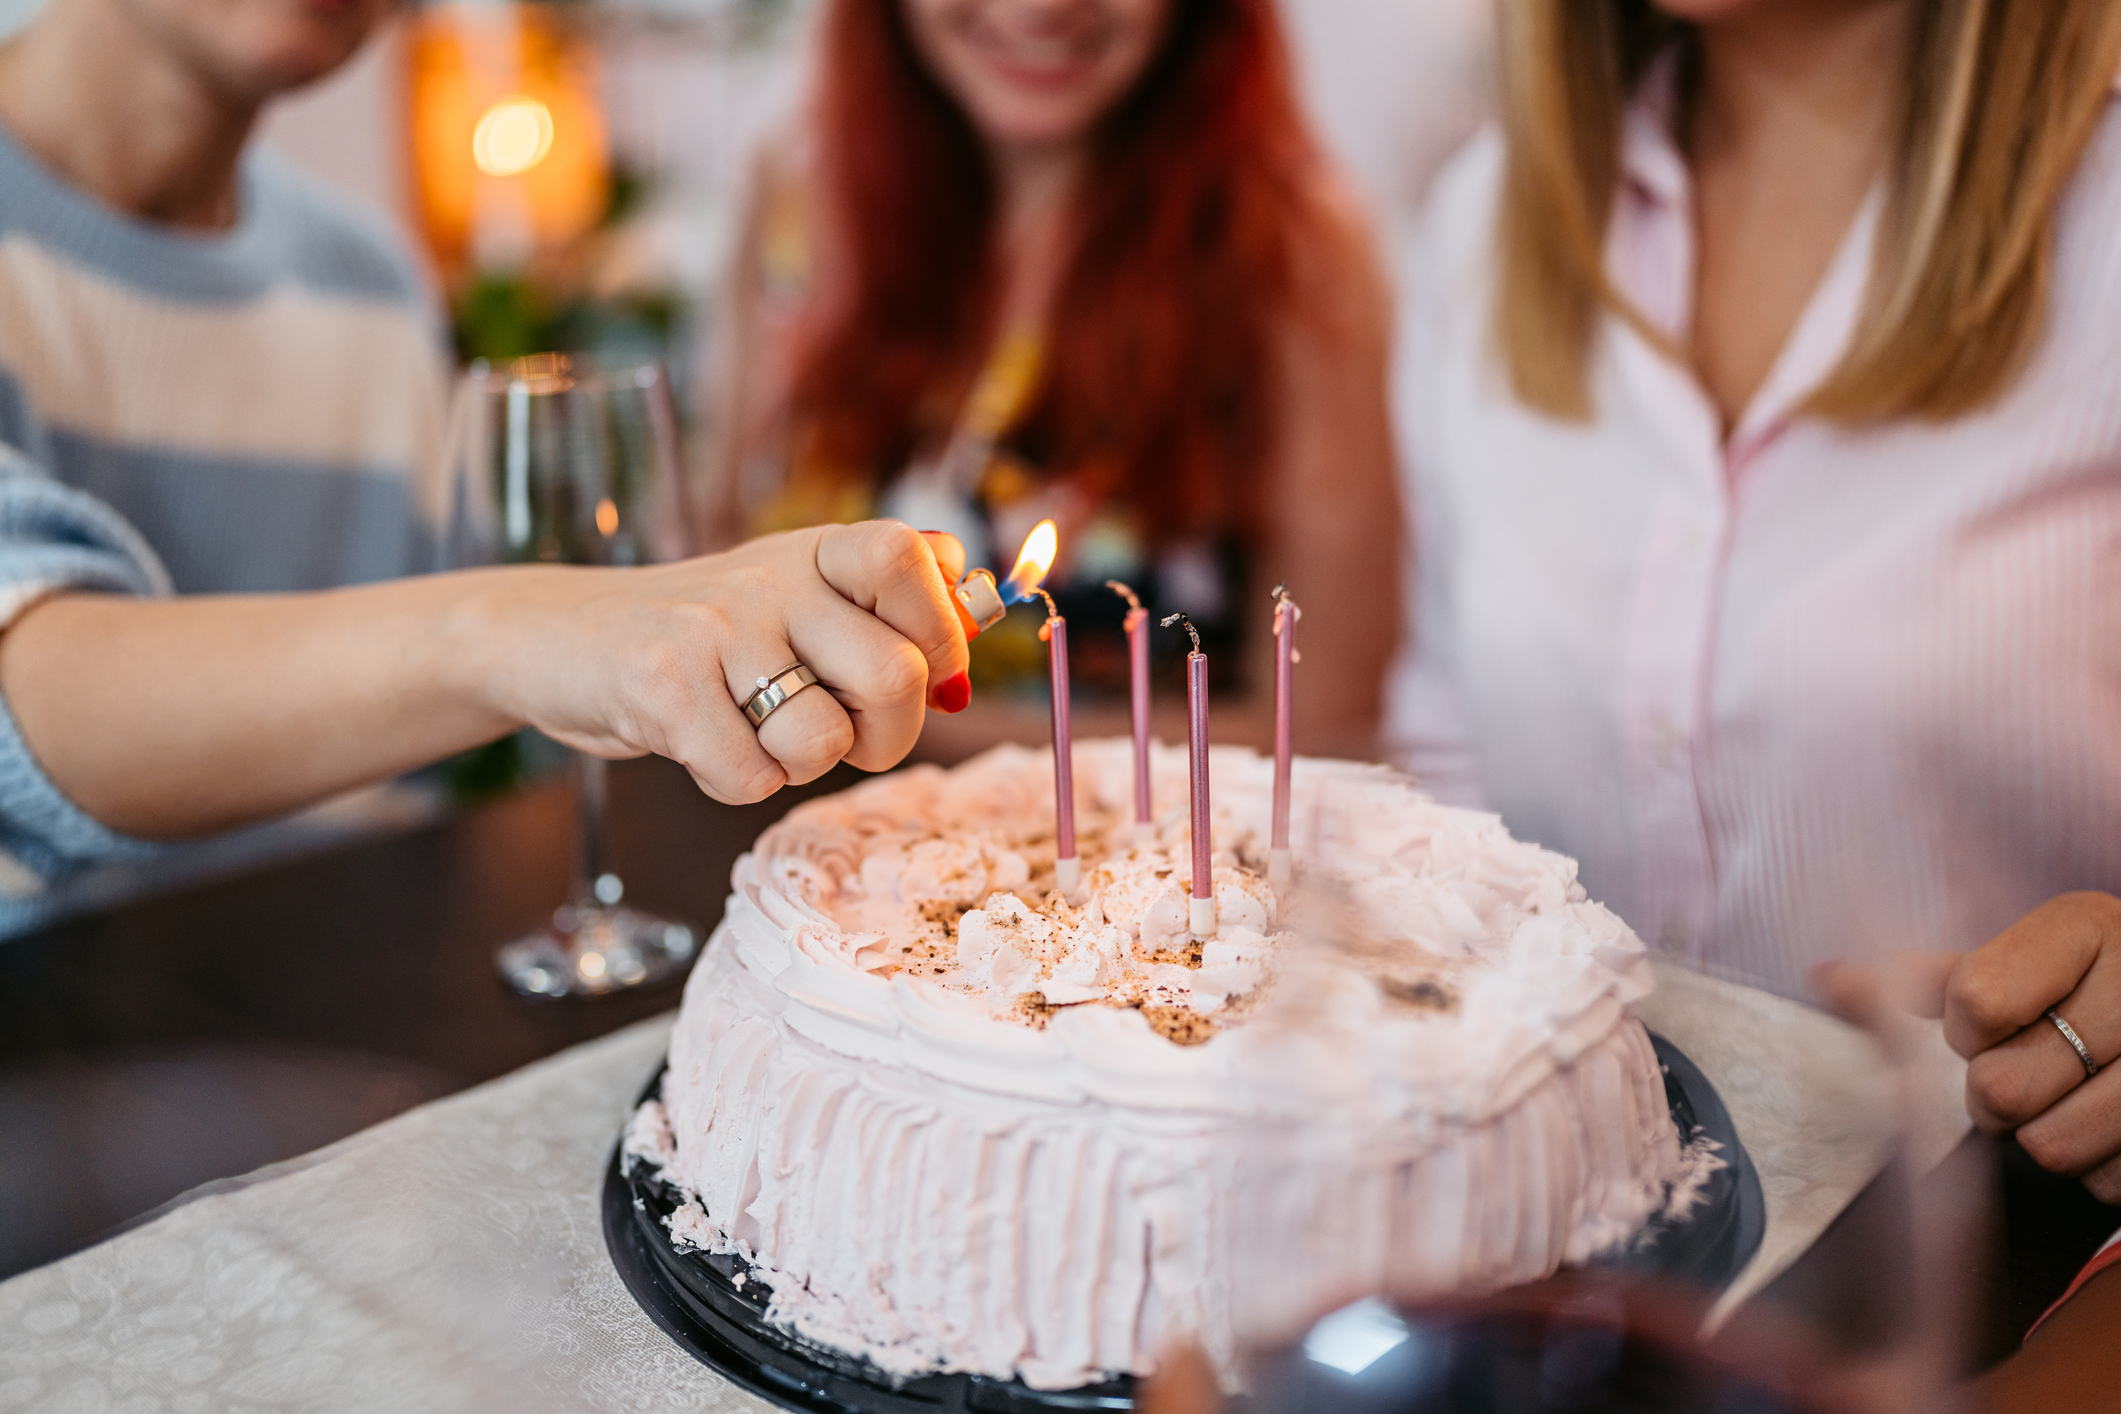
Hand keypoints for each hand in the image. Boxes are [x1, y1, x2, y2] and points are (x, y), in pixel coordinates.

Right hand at [468, 520, 970, 804]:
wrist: (559, 641)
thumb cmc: (705, 637)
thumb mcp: (796, 597)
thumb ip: (885, 603)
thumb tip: (978, 606)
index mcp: (816, 550)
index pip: (913, 558)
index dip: (944, 631)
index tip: (933, 677)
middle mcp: (772, 576)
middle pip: (896, 674)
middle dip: (890, 736)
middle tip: (852, 740)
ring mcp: (716, 627)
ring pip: (824, 739)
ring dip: (803, 766)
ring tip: (760, 737)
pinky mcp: (663, 686)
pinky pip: (751, 776)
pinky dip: (738, 783)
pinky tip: (706, 747)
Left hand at [1929, 893, 2120, 1199]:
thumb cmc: (2079, 987)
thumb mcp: (2014, 964)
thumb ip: (1927, 978)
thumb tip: (1827, 978)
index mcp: (2083, 927)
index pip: (1977, 998)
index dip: (1965, 1028)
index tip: (1987, 1022)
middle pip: (2003, 1085)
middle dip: (1994, 1094)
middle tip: (2022, 1073)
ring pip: (2053, 1145)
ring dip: (2042, 1135)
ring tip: (2065, 1099)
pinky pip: (2107, 1181)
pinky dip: (2098, 1167)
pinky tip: (2110, 1126)